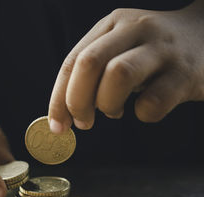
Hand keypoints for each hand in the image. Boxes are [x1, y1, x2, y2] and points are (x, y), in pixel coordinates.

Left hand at [48, 1, 203, 131]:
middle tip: (82, 123)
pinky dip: (143, 114)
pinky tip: (146, 109)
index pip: (73, 61)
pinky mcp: (186, 73)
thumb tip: (64, 114)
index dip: (58, 98)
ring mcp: (162, 49)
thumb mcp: (120, 48)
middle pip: (89, 63)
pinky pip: (153, 101)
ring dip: (107, 104)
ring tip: (114, 112)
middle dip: (76, 101)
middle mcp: (135, 29)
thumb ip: (93, 73)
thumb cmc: (152, 53)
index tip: (57, 125)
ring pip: (119, 75)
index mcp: (112, 25)